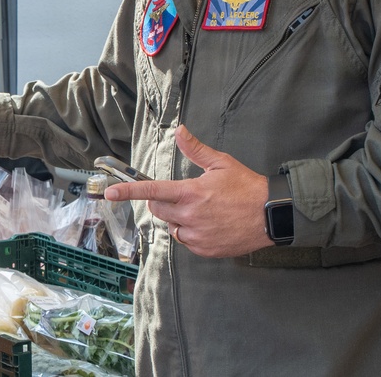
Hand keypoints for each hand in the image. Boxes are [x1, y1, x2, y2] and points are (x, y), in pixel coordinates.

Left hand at [105, 125, 272, 257]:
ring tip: (202, 210)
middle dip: (163, 202)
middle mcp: (190, 215)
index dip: (128, 191)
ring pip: (172, 227)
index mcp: (191, 192)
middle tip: (183, 195)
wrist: (271, 215)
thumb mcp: (221, 163)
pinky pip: (186, 241)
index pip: (152, 191)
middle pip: (158, 210)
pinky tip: (209, 223)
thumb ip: (196, 149)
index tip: (109, 193)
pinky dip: (191, 232)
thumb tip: (180, 130)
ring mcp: (197, 235)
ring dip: (178, 218)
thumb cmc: (247, 186)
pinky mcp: (205, 249)